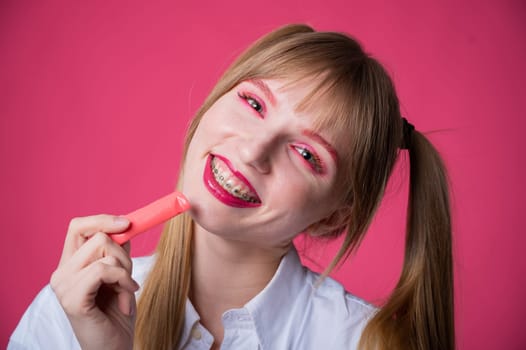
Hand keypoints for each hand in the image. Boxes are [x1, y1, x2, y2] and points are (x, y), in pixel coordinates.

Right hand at [50, 215, 138, 349]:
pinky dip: (123, 281)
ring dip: (126, 272)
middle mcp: (61, 273)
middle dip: (123, 254)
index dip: (102, 220)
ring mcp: (63, 286)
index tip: (127, 223)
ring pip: (105, 251)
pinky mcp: (72, 299)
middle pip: (98, 236)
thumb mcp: (121, 274)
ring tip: (126, 292)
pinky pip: (104, 270)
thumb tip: (126, 225)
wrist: (114, 346)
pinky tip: (126, 299)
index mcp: (70, 264)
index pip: (78, 226)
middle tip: (128, 278)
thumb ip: (118, 251)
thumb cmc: (117, 313)